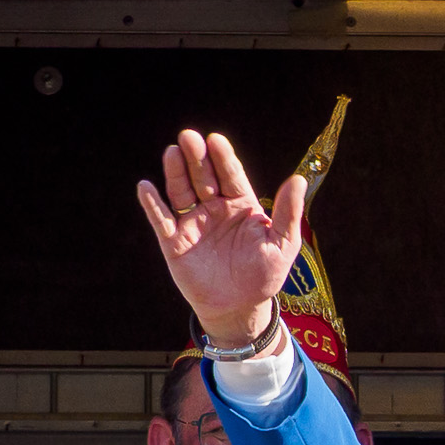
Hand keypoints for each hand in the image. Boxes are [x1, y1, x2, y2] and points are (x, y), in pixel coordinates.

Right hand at [134, 129, 305, 349]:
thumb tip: (298, 180)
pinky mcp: (174, 242)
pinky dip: (152, 204)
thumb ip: (288, 213)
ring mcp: (193, 224)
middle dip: (197, 157)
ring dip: (176, 172)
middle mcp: (214, 208)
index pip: (231, 175)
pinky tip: (145, 187)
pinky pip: (161, 220)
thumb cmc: (264, 275)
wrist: (239, 308)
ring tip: (172, 152)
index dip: (223, 158)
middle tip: (189, 137)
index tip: (216, 140)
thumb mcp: (282, 243)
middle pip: (203, 176)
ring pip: (181, 192)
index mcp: (240, 204)